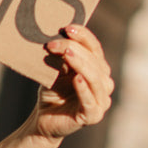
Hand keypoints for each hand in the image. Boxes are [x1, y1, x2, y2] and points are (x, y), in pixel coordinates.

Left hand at [31, 23, 113, 142]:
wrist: (43, 119)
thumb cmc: (52, 92)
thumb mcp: (57, 70)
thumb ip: (64, 57)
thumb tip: (60, 36)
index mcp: (99, 69)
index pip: (95, 48)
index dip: (83, 36)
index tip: (66, 28)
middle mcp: (104, 83)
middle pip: (94, 62)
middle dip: (75, 49)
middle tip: (54, 43)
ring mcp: (101, 101)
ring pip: (94, 79)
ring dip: (80, 64)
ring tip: (66, 54)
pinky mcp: (93, 116)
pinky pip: (90, 101)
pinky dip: (84, 89)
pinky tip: (76, 78)